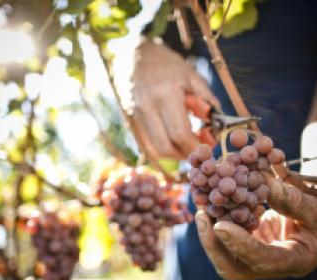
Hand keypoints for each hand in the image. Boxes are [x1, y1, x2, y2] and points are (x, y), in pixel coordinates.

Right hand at [130, 39, 219, 158]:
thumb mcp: (191, 76)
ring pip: (155, 151)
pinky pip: (147, 145)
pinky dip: (163, 148)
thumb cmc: (165, 63)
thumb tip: (218, 125)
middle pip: (166, 148)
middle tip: (198, 149)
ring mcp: (135, 118)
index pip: (180, 134)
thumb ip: (205, 101)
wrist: (131, 55)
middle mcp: (147, 109)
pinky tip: (173, 140)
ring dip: (174, 154)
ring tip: (187, 144)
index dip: (196, 147)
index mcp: (165, 94)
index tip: (209, 148)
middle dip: (185, 154)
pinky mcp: (130, 123)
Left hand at [195, 176, 316, 279]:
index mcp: (294, 261)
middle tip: (201, 215)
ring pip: (222, 254)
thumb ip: (290, 200)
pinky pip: (223, 238)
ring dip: (208, 229)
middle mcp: (268, 265)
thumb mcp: (315, 209)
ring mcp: (254, 256)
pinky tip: (209, 201)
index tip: (219, 226)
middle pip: (232, 267)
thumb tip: (258, 180)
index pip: (263, 260)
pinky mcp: (246, 243)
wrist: (315, 228)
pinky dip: (214, 220)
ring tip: (201, 203)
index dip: (240, 245)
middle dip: (212, 243)